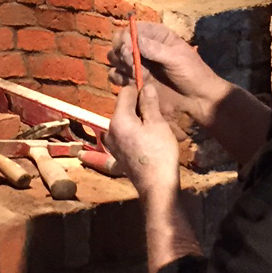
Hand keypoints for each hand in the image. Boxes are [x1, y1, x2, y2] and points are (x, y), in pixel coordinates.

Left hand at [105, 82, 180, 197]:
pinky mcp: (117, 153)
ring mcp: (112, 143)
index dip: (140, 91)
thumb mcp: (158, 124)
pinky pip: (126, 135)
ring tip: (160, 128)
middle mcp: (110, 130)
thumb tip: (145, 87)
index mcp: (118, 119)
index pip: (125, 93)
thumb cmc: (159, 152)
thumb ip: (149, 104)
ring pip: (127, 122)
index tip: (154, 97)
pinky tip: (152, 140)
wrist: (156, 185)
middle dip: (142, 107)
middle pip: (125, 108)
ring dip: (142, 121)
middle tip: (162, 114)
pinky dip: (137, 133)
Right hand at [108, 23, 226, 127]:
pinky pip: (116, 77)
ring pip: (114, 60)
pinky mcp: (133, 81)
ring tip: (135, 75)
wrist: (198, 99)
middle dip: (121, 53)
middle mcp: (142, 47)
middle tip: (131, 64)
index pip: (130, 29)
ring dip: (120, 66)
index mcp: (155, 35)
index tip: (128, 50)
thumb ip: (155, 50)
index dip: (125, 38)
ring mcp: (137, 64)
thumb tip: (135, 40)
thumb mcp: (177, 58)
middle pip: (118, 43)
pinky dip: (120, 80)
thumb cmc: (193, 73)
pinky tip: (134, 84)